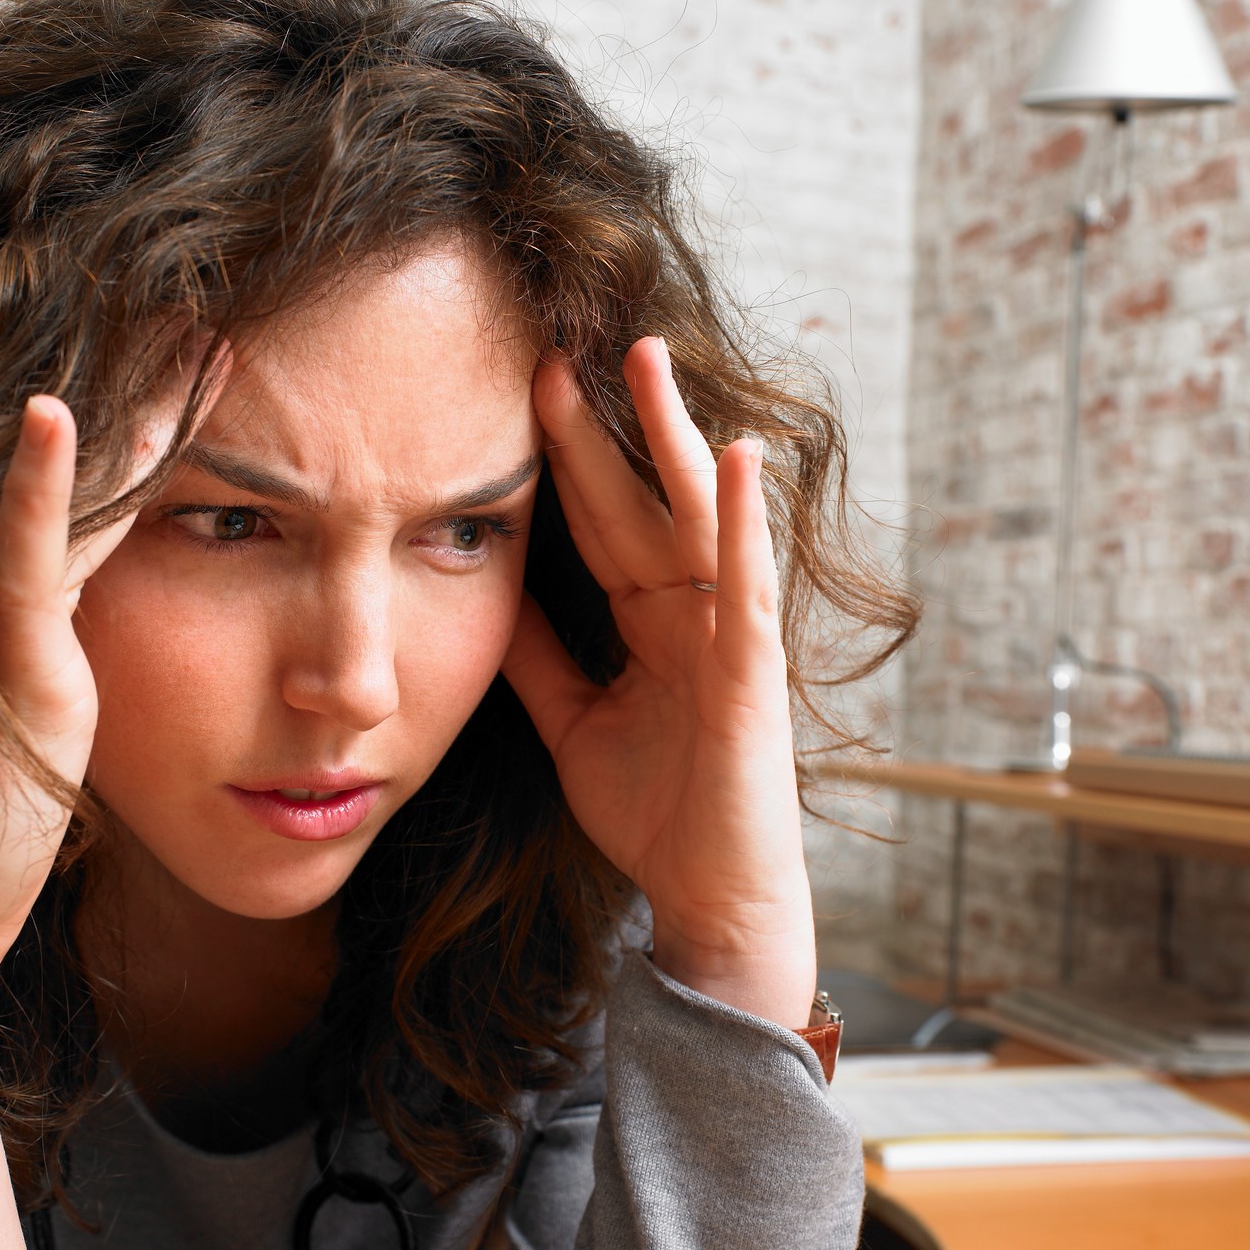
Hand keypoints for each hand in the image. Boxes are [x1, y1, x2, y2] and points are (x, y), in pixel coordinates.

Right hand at [0, 388, 198, 1016]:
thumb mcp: (30, 751)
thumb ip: (46, 687)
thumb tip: (70, 651)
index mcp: (29, 630)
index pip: (100, 517)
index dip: (147, 446)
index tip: (200, 379)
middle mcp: (9, 612)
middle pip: (93, 487)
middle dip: (151, 402)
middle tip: (205, 319)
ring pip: (70, 503)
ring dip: (126, 416)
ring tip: (180, 333)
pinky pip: (19, 567)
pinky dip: (33, 489)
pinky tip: (52, 414)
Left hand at [499, 338, 815, 1028]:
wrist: (709, 900)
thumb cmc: (656, 814)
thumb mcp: (575, 723)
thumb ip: (542, 660)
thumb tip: (495, 598)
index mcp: (651, 625)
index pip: (601, 526)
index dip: (565, 462)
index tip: (523, 393)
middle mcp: (694, 615)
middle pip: (643, 502)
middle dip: (605, 427)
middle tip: (561, 349)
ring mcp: (729, 638)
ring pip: (699, 520)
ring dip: (674, 438)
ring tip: (645, 360)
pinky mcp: (754, 674)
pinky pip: (747, 588)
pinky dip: (744, 524)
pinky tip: (737, 458)